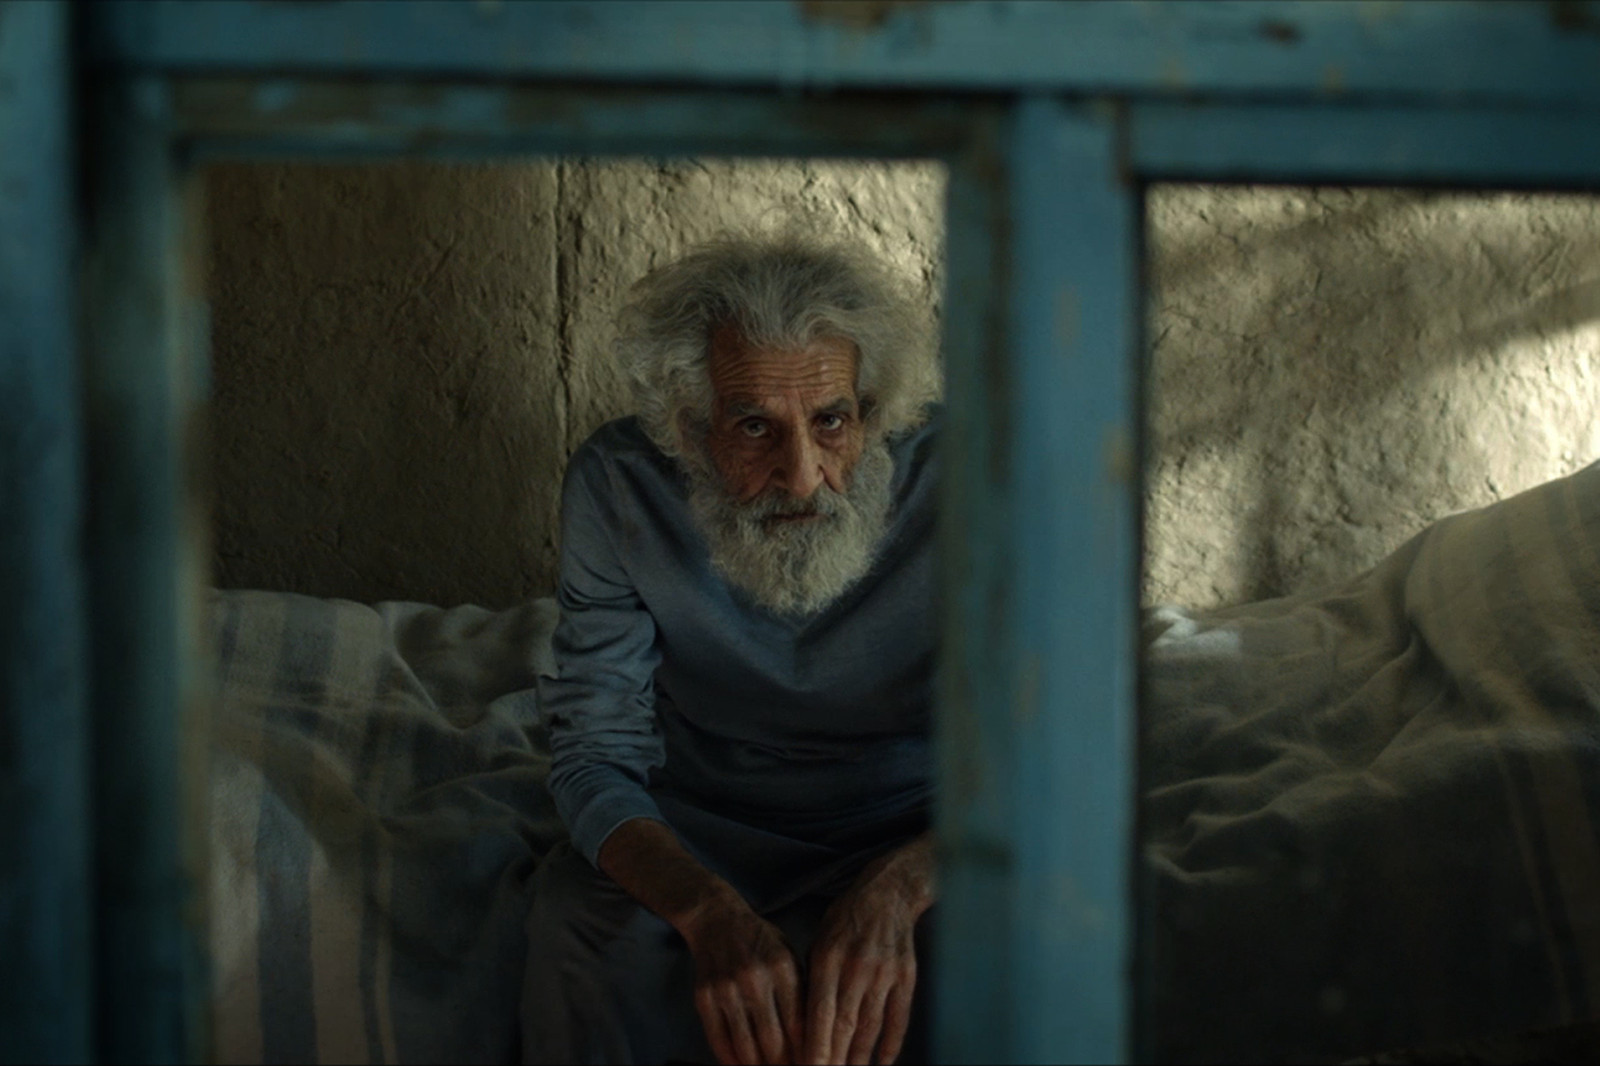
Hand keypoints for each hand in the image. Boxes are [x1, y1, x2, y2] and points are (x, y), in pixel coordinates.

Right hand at [682, 894, 805, 1064]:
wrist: (717, 920)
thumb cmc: (761, 942)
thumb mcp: (789, 956)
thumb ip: (801, 992)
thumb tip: (813, 1038)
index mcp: (782, 968)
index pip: (799, 1024)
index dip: (807, 1053)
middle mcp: (755, 979)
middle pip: (774, 1041)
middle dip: (785, 1065)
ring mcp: (727, 989)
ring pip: (746, 1046)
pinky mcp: (704, 998)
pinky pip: (719, 1040)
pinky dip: (732, 1061)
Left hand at [802, 842, 931, 1065]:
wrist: (889, 894)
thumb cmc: (846, 919)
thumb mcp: (820, 940)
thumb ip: (813, 978)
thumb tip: (804, 1025)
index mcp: (828, 957)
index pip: (820, 1011)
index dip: (815, 1044)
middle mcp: (856, 967)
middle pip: (844, 1025)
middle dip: (835, 1058)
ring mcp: (884, 973)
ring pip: (870, 1026)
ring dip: (859, 1057)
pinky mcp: (906, 977)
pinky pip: (898, 1018)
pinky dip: (891, 1044)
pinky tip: (883, 1062)